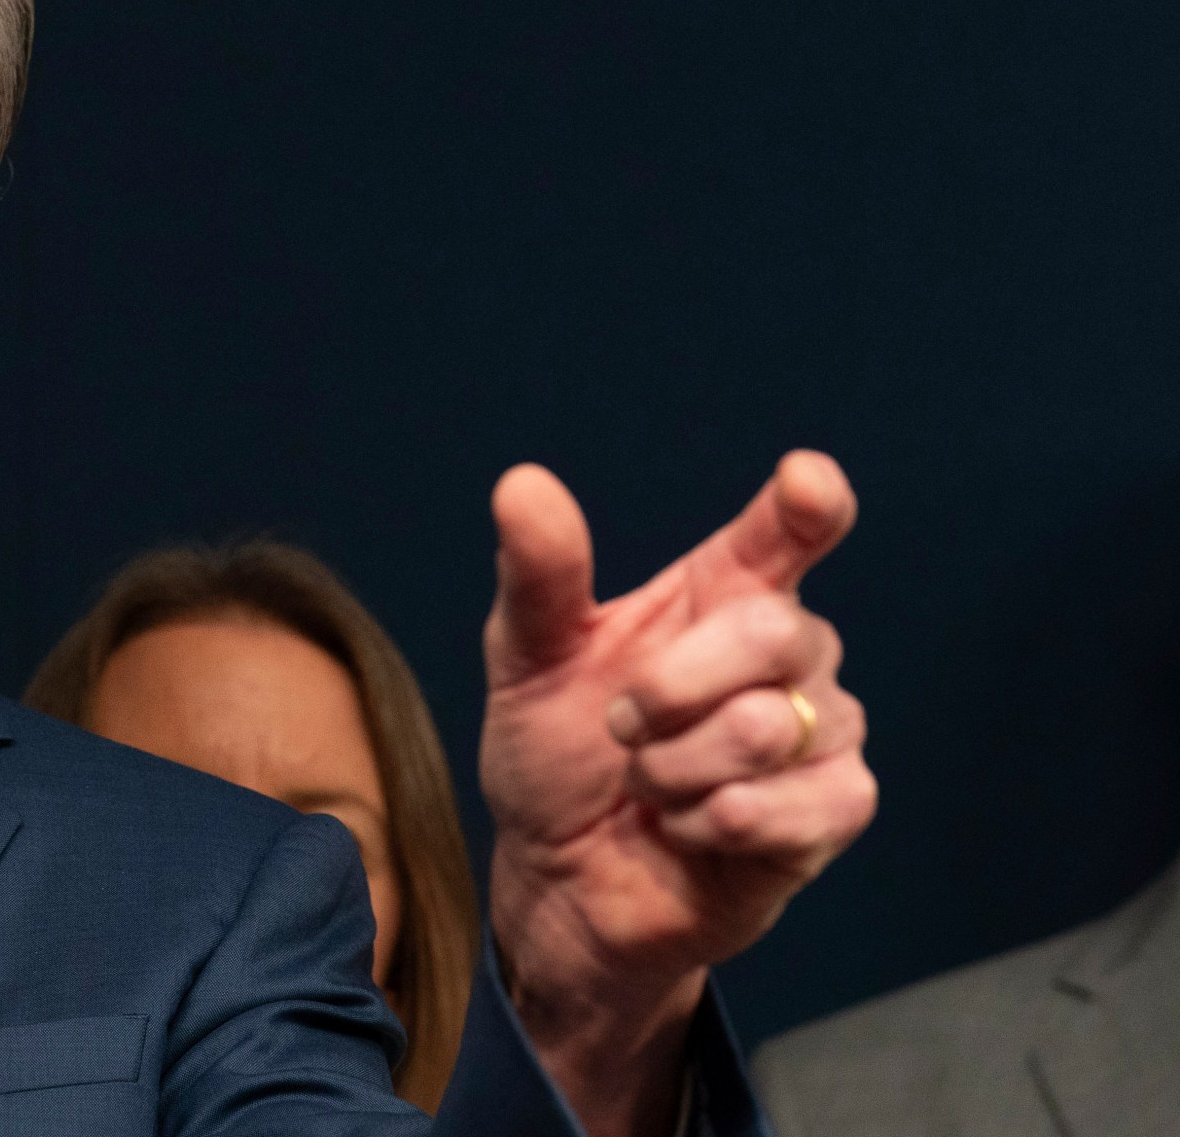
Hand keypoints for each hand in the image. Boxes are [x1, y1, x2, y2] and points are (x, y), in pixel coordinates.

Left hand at [480, 451, 876, 1134]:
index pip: (790, 530)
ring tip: (649, 787)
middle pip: (773, 632)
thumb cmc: (557, 756)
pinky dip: (710, 825)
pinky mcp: (836, 809)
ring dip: (673, 770)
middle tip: (619, 726)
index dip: (807, 503)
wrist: (562, 879)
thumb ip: (538, 578)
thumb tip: (522, 483)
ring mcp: (824, 729)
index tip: (806, 480)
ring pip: (768, 728)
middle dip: (668, 689)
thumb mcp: (526, 663)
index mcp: (721, 591)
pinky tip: (690, 830)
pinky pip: (790, 807)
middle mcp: (790, 651)